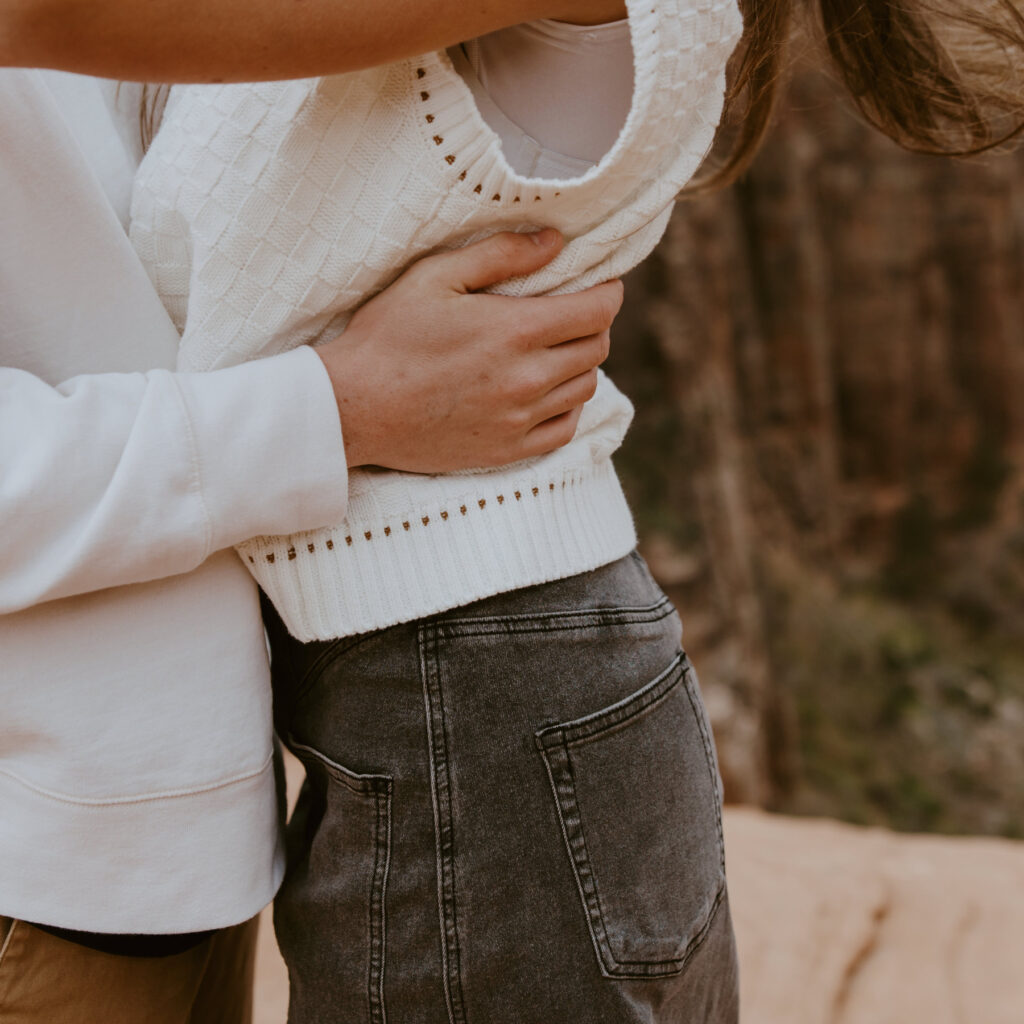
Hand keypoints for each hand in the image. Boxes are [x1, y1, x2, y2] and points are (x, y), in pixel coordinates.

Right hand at [316, 229, 622, 472]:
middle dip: (592, 324)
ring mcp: (520, 419)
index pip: (598, 311)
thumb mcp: (434, 276)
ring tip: (554, 350)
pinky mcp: (508, 450)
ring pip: (585, 387)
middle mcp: (528, 379)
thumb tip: (555, 242)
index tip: (599, 284)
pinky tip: (545, 392)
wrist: (354, 409)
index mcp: (515, 331)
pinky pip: (565, 428)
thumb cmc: (387, 337)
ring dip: (579, 364)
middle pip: (596, 348)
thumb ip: (500, 254)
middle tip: (569, 313)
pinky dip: (567, 406)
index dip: (607, 292)